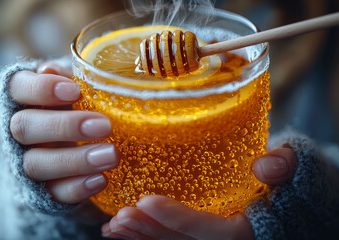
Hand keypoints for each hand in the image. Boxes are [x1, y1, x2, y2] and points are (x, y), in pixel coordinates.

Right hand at [9, 62, 118, 203]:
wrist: (62, 149)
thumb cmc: (72, 109)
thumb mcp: (73, 91)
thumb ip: (72, 81)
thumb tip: (65, 71)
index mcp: (23, 100)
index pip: (18, 87)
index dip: (42, 89)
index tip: (75, 91)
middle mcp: (19, 131)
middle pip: (25, 128)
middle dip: (65, 127)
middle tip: (104, 126)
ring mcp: (26, 163)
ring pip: (37, 164)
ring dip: (76, 161)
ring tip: (112, 156)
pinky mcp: (42, 191)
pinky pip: (54, 192)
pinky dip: (78, 187)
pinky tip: (101, 180)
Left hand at [101, 148, 297, 239]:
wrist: (286, 194)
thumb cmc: (286, 180)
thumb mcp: (293, 168)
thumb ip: (283, 166)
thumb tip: (266, 163)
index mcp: (248, 229)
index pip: (212, 231)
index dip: (179, 219)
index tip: (147, 201)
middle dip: (150, 232)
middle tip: (119, 217)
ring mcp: (211, 239)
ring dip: (142, 238)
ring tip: (114, 225)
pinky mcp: (200, 235)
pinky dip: (146, 236)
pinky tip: (123, 229)